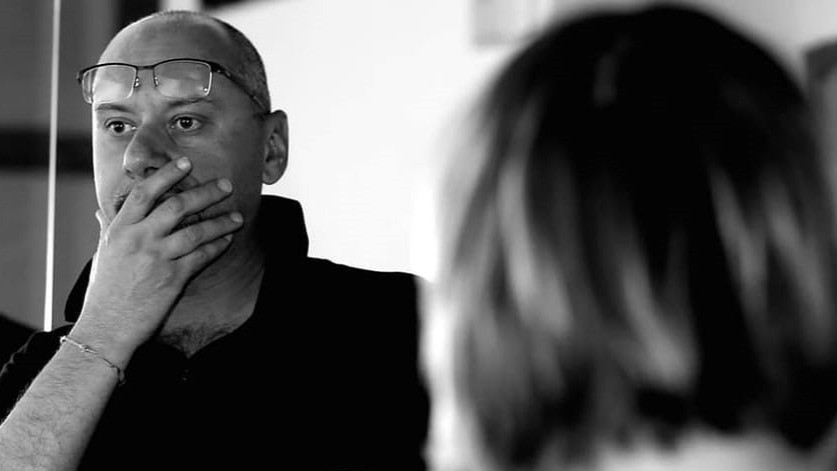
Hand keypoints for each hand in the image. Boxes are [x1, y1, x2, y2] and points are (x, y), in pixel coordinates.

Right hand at [71, 157, 242, 365]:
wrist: (106, 327)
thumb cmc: (104, 291)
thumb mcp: (102, 254)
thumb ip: (107, 229)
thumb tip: (102, 212)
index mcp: (119, 229)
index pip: (145, 192)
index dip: (167, 174)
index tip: (186, 162)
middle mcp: (138, 239)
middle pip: (177, 206)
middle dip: (206, 193)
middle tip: (226, 185)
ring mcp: (157, 258)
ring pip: (196, 231)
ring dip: (221, 221)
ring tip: (238, 216)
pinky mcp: (172, 279)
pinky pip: (201, 257)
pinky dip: (217, 246)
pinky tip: (228, 240)